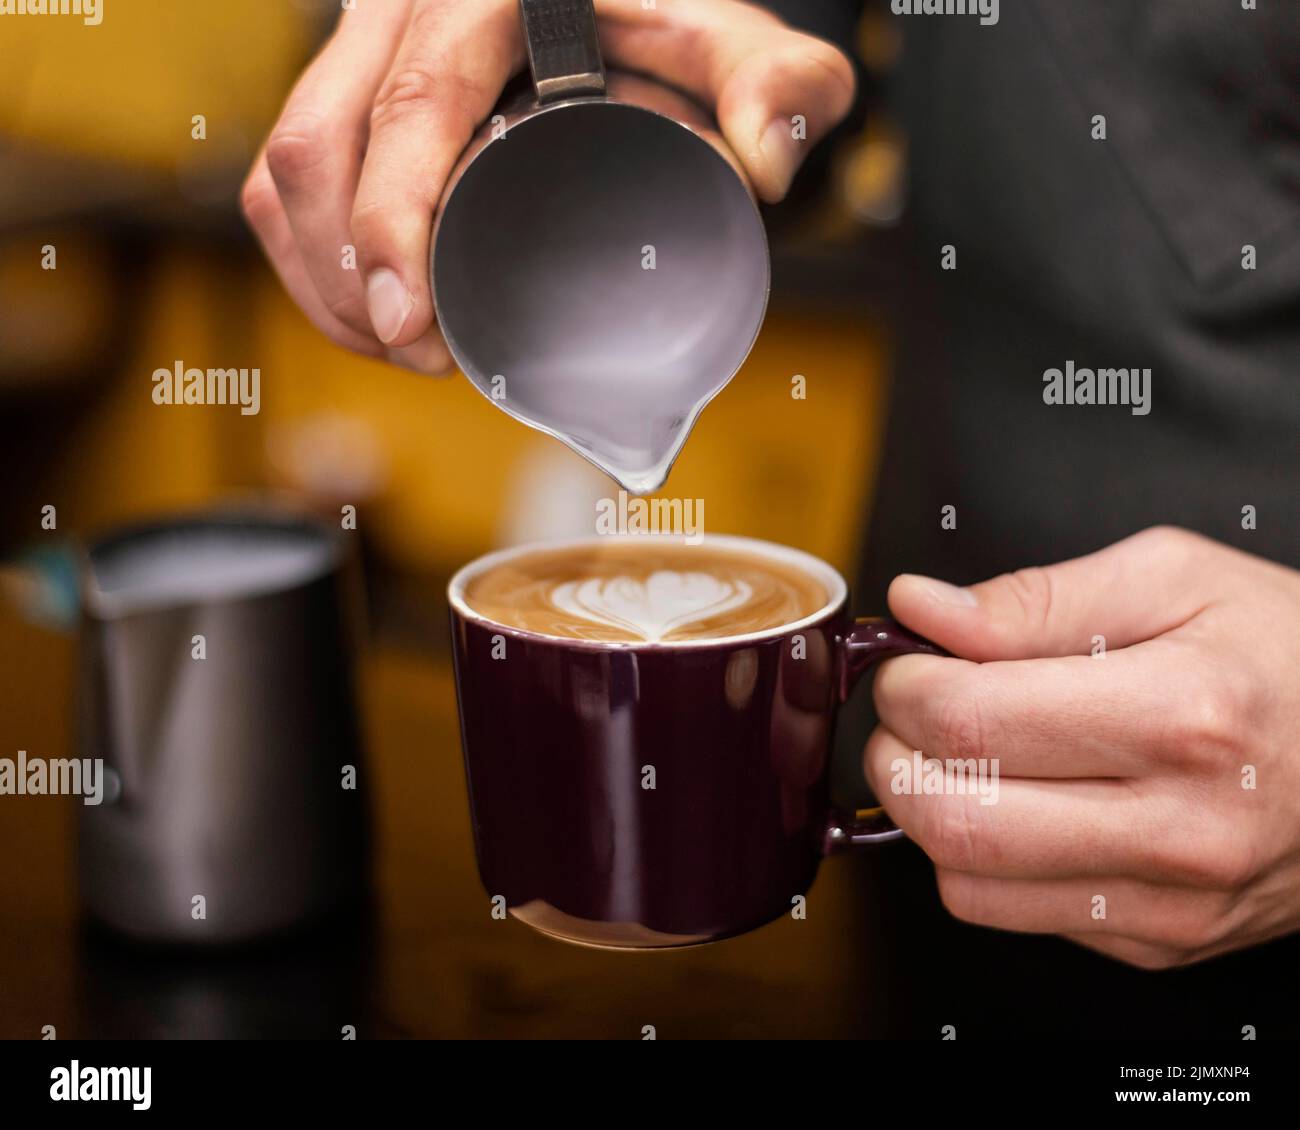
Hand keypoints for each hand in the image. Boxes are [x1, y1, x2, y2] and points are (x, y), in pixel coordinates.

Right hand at [240, 0, 854, 371]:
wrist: (629, 13)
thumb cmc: (679, 32)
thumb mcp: (741, 52)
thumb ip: (780, 89)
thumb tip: (764, 162)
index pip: (410, 105)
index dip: (390, 226)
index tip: (413, 326)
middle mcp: (408, 6)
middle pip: (318, 144)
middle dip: (347, 277)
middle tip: (421, 357)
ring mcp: (366, 44)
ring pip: (285, 165)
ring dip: (320, 277)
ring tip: (400, 348)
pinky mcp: (349, 86)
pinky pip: (285, 173)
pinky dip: (307, 256)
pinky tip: (361, 311)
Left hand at [868, 526, 1299, 968]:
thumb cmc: (1289, 653)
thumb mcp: (1175, 578)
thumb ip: (1034, 597)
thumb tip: (921, 608)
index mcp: (1182, 716)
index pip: (969, 722)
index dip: (904, 686)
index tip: (907, 663)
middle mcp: (1179, 827)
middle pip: (951, 818)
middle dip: (893, 753)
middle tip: (911, 710)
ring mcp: (1172, 901)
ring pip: (966, 883)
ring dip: (926, 812)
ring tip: (958, 754)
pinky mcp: (1161, 941)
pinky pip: (1014, 914)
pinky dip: (984, 858)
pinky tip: (1020, 801)